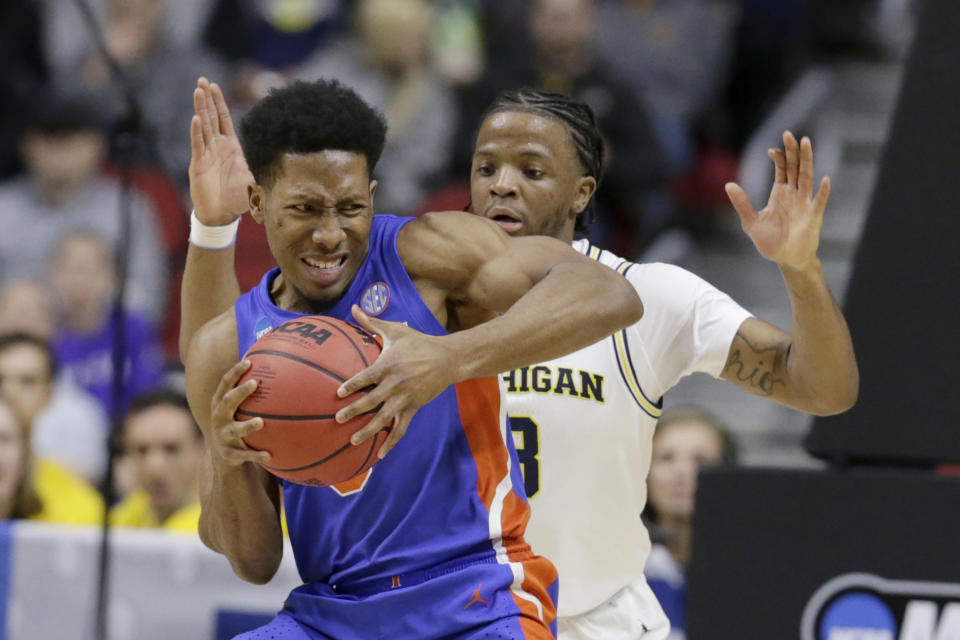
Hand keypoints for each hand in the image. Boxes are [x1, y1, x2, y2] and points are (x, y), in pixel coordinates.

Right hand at [189, 77, 254, 225]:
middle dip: (207, 98)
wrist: (223, 214)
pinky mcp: (198, 164)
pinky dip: (197, 132)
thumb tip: (290, 163)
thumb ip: (267, 168)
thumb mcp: (257, 179)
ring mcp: (206, 154)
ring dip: (201, 108)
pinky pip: (198, 145)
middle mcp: (217, 147)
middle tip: (202, 80)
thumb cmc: (238, 197)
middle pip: (211, 117)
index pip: (224, 119)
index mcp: (231, 147)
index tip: (215, 85)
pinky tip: (196, 118)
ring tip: (198, 90)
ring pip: (203, 126)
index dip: (219, 102)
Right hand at [207, 360, 270, 468]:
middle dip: (239, 392)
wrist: (222, 454)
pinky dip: (256, 455)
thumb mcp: (236, 406)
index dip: (234, 372)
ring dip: (247, 426)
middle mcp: (219, 417)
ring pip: (234, 430)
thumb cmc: (235, 421)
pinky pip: (244, 454)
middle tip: (254, 383)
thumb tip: (265, 361)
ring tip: (260, 422)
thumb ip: (248, 388)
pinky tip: (269, 455)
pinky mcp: (229, 453)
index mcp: (220, 403)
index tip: (248, 362)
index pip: (225, 384)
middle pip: (227, 402)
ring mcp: (223, 435)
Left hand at [335, 306, 458, 459]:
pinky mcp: (414, 408)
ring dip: (368, 430)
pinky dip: (391, 441)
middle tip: (338, 419)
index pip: (367, 377)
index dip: (353, 385)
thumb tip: (354, 307)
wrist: (448, 358)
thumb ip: (372, 322)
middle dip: (354, 410)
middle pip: (372, 400)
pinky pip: (401, 427)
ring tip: (353, 440)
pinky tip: (380, 453)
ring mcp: (405, 398)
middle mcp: (396, 384)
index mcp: (389, 365)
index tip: (338, 393)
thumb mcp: (395, 330)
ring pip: (385, 418)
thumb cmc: (418, 342)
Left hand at [725, 131, 831, 271]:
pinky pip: (819, 202)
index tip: (771, 150)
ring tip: (806, 143)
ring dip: (807, 161)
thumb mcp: (751, 222)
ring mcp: (805, 204)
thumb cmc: (771, 242)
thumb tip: (728, 185)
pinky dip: (822, 192)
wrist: (787, 259)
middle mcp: (794, 195)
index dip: (778, 158)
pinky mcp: (813, 217)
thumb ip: (742, 204)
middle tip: (790, 134)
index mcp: (780, 194)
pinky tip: (825, 180)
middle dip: (793, 151)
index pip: (782, 169)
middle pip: (795, 167)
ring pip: (807, 177)